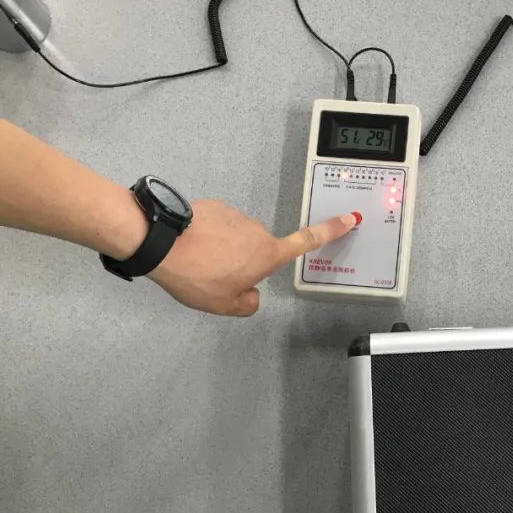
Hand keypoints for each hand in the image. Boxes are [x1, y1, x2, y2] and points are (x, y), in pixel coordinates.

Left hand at [148, 199, 356, 315]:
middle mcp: (257, 231)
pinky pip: (219, 225)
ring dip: (224, 248)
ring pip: (237, 237)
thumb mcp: (225, 305)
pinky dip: (209, 236)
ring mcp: (236, 216)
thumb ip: (247, 303)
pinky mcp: (215, 207)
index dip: (332, 230)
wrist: (162, 244)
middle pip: (260, 248)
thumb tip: (252, 295)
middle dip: (245, 260)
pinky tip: (193, 247)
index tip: (350, 218)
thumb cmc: (197, 276)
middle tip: (219, 276)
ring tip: (201, 262)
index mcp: (267, 255)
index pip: (307, 241)